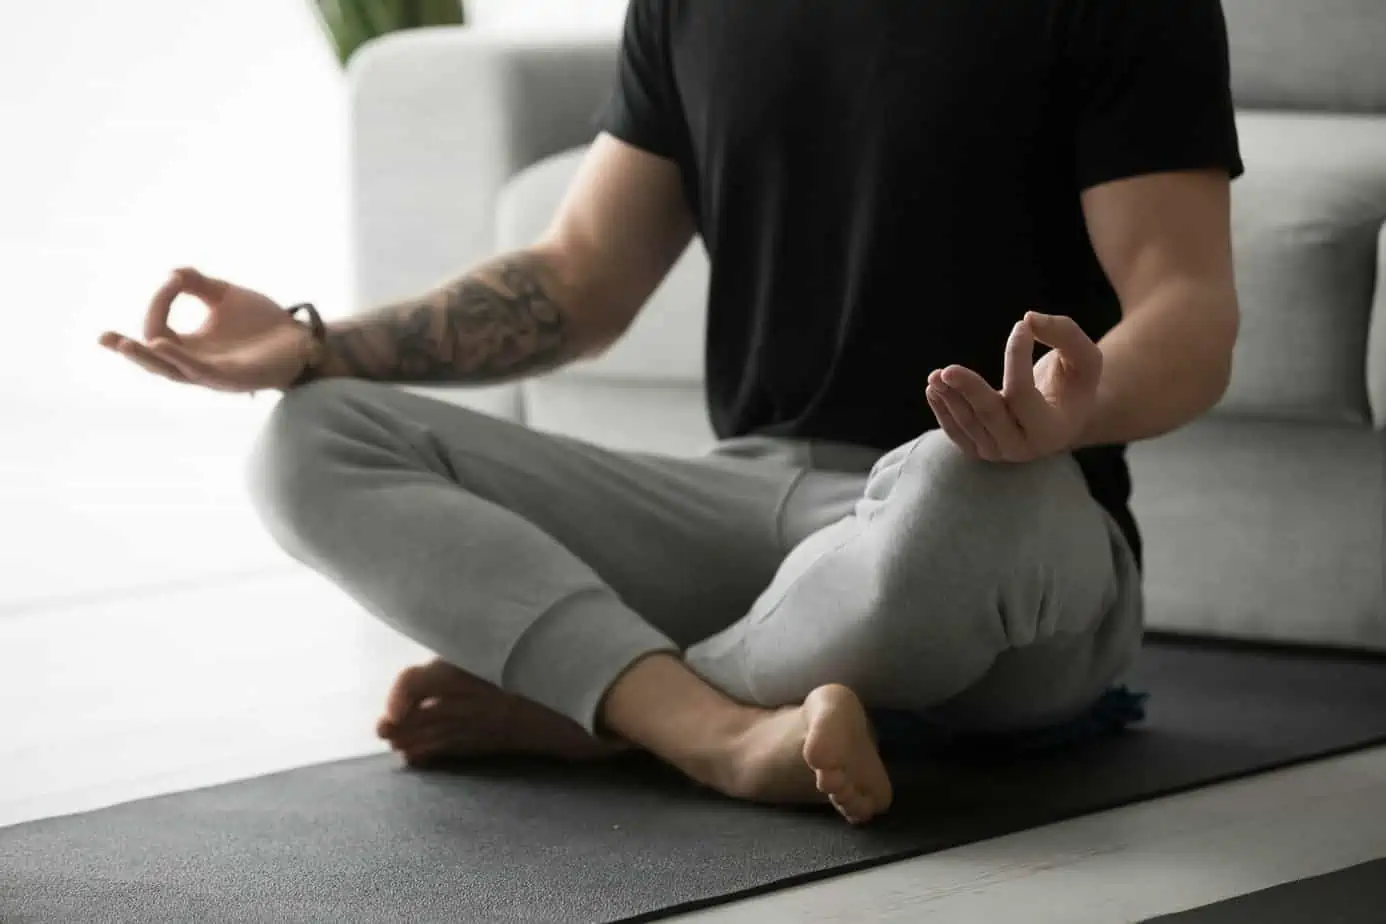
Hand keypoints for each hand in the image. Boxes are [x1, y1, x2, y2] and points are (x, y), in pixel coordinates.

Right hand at [99, 267, 311, 392]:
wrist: (301, 338)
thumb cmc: (263, 322)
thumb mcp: (226, 296)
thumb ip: (199, 285)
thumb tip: (173, 271)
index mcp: (191, 346)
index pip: (159, 327)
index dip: (161, 302)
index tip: (177, 279)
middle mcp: (196, 363)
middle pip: (155, 361)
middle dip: (130, 350)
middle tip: (105, 338)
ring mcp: (214, 375)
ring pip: (172, 370)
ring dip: (148, 357)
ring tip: (124, 344)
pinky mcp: (233, 379)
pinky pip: (200, 371)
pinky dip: (180, 358)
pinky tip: (163, 344)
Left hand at [925, 312, 1102, 462]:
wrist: (1062, 419)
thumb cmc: (1073, 384)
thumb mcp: (1084, 357)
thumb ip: (1063, 334)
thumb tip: (1028, 318)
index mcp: (1053, 430)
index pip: (1023, 393)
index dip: (1017, 357)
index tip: (1020, 326)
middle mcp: (1024, 447)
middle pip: (990, 414)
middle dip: (968, 390)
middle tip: (947, 370)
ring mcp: (999, 452)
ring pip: (968, 423)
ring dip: (949, 397)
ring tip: (936, 375)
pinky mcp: (979, 450)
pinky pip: (956, 432)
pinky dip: (942, 410)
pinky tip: (933, 389)